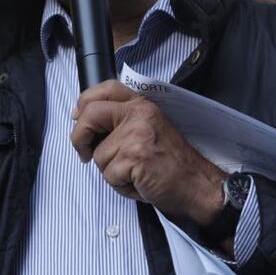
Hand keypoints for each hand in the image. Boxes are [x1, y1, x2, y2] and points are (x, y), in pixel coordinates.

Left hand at [70, 80, 226, 226]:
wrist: (197, 184)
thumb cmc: (173, 162)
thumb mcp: (150, 128)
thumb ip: (124, 121)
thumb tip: (86, 121)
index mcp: (142, 105)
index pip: (106, 88)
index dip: (85, 101)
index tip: (78, 117)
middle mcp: (138, 115)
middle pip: (90, 115)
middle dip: (79, 137)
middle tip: (84, 152)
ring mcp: (136, 135)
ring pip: (98, 155)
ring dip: (111, 172)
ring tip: (134, 174)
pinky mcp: (134, 157)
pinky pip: (109, 175)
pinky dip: (121, 186)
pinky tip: (139, 184)